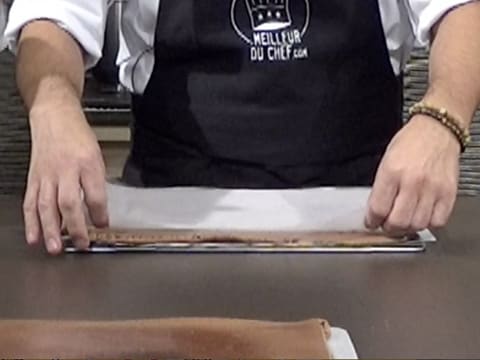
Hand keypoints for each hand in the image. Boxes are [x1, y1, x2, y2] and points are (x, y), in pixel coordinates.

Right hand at [23, 102, 108, 254]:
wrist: (55, 118)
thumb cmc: (78, 137)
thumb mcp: (97, 157)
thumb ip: (98, 183)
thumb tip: (100, 212)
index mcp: (87, 164)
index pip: (95, 194)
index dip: (100, 213)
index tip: (103, 226)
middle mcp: (66, 170)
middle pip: (69, 202)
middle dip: (75, 227)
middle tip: (82, 244)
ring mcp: (47, 175)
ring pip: (47, 206)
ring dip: (51, 230)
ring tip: (55, 248)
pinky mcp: (34, 178)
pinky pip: (31, 202)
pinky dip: (31, 222)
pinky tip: (34, 237)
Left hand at [365, 115, 459, 234]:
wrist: (436, 130)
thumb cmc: (410, 143)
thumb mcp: (385, 161)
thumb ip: (381, 188)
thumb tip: (375, 211)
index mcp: (391, 172)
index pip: (378, 208)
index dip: (372, 221)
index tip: (372, 223)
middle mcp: (412, 181)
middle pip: (397, 222)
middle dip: (388, 228)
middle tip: (387, 225)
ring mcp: (432, 188)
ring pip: (417, 224)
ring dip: (407, 228)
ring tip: (404, 221)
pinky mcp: (448, 193)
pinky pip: (438, 221)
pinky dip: (428, 223)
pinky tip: (422, 216)